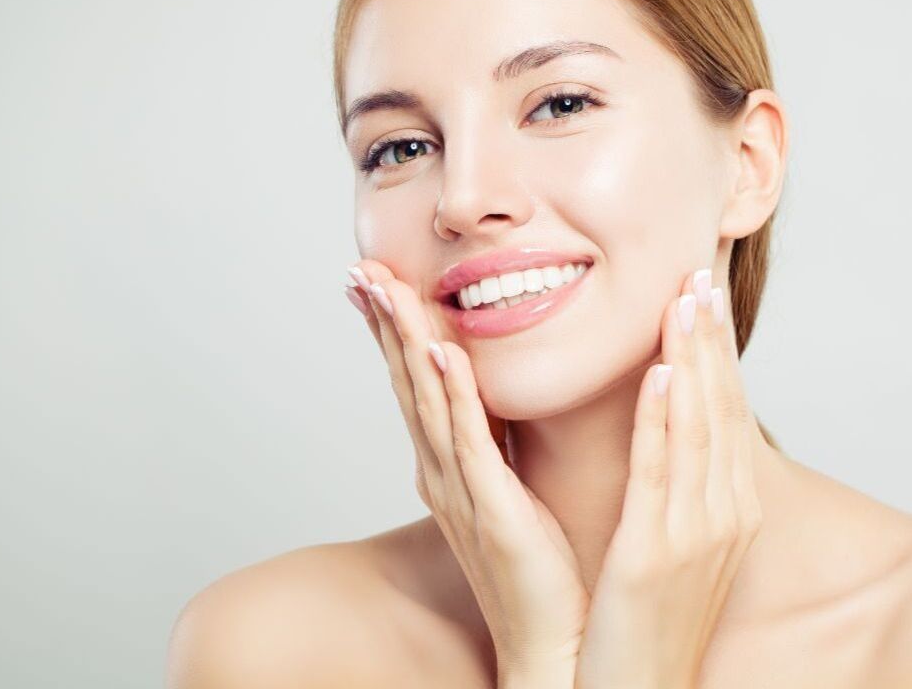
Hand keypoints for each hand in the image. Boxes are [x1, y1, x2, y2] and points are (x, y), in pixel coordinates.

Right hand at [345, 260, 588, 682]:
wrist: (553, 641)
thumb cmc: (537, 567)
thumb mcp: (510, 486)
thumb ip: (498, 440)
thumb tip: (494, 394)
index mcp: (450, 466)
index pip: (417, 383)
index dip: (394, 330)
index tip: (375, 279)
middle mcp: (442, 473)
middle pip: (407, 383)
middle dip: (384, 324)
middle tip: (359, 269)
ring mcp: (461, 490)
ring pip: (427, 401)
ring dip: (406, 342)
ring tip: (386, 290)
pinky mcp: (491, 509)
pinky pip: (469, 442)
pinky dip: (452, 395)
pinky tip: (440, 354)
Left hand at [573, 268, 763, 688]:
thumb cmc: (643, 621)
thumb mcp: (672, 545)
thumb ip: (676, 488)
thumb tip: (670, 433)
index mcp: (729, 511)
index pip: (726, 414)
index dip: (717, 353)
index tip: (706, 296)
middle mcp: (724, 517)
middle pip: (721, 409)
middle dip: (710, 340)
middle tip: (701, 274)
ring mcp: (698, 536)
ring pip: (699, 428)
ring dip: (693, 359)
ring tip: (685, 300)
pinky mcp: (657, 554)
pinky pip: (663, 473)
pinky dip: (665, 419)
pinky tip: (663, 374)